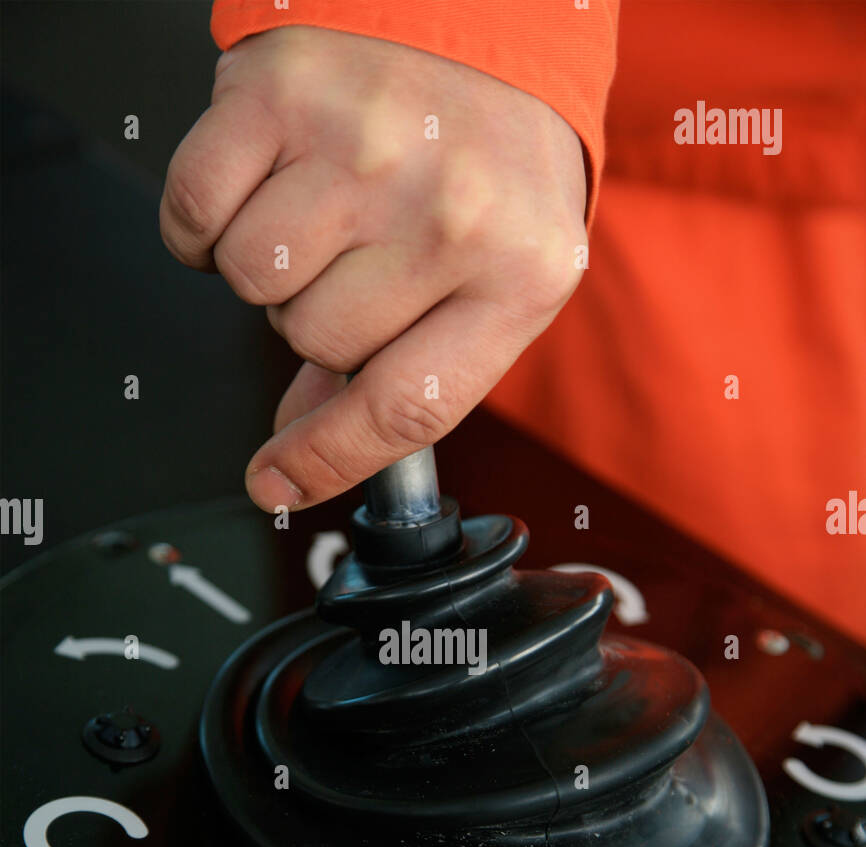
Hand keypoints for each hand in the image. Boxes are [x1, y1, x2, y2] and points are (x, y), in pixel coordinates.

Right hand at [160, 25, 586, 512]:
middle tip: (354, 252)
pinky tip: (262, 183)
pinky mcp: (286, 92)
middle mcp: (450, 213)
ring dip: (267, 263)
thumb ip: (403, 371)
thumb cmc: (488, 164)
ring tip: (319, 210)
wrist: (478, 22)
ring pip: (254, 280)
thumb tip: (300, 447)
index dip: (326, 459)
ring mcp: (368, 147)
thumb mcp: (490, 280)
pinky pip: (195, 211)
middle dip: (316, 313)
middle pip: (313, 340)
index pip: (403, 408)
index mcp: (519, 276)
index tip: (274, 483)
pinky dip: (206, 216)